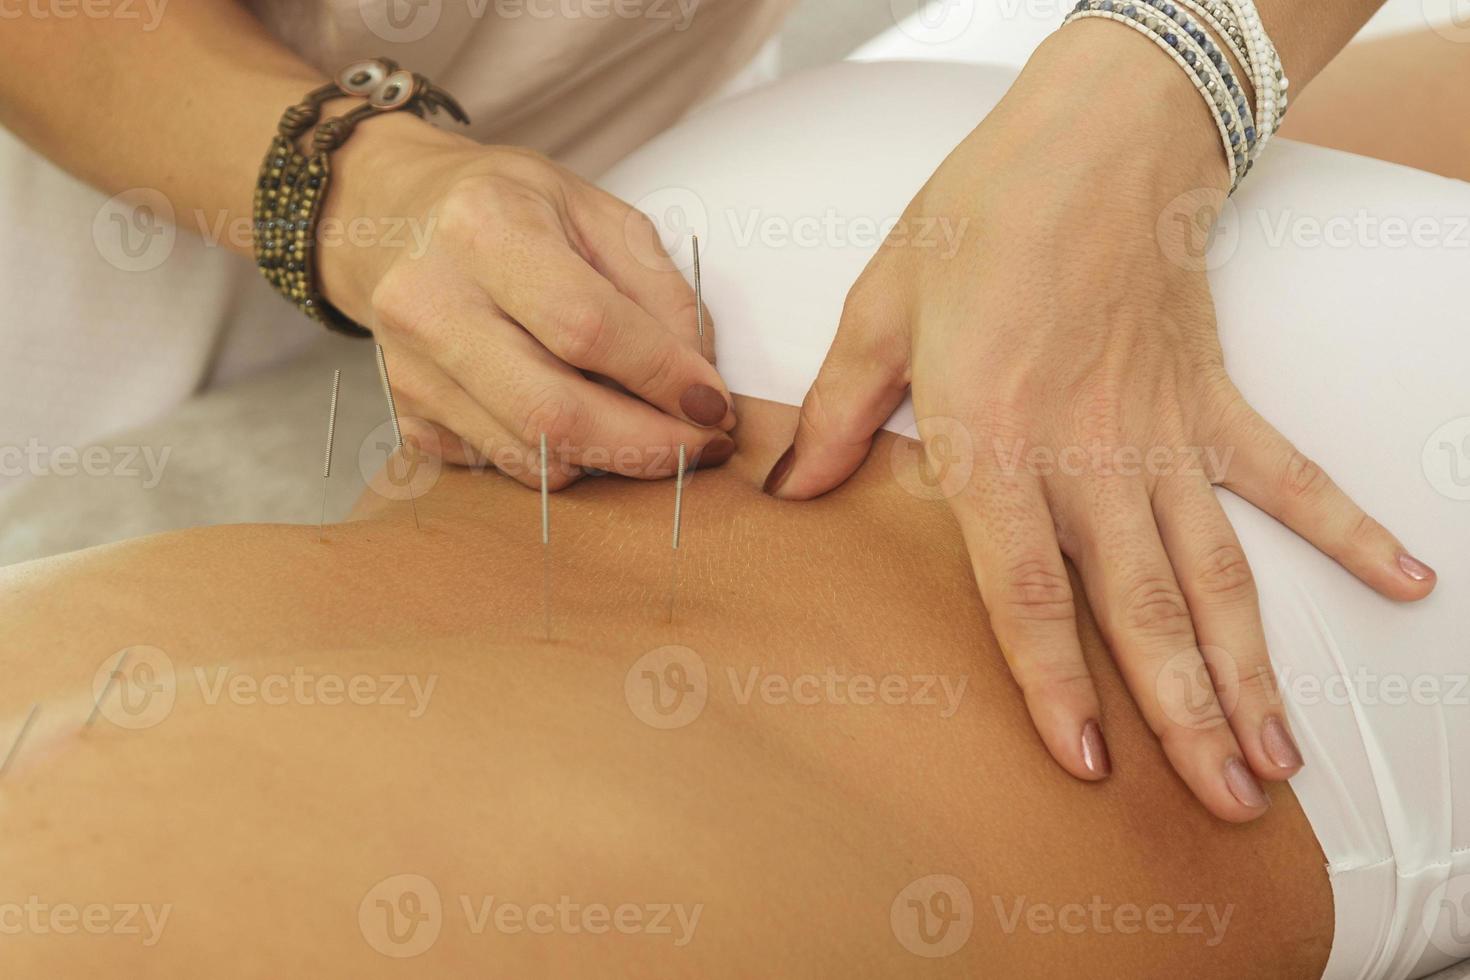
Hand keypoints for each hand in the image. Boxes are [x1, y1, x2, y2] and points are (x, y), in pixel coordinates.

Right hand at [319, 111, 734, 488]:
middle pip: (552, 412)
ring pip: (530, 456)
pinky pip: (504, 465)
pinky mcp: (407, 415)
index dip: (662, 376)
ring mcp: (409, 367)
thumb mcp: (598, 213)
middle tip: (702, 447)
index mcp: (484, 227)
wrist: (397, 218)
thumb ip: (661, 291)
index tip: (715, 406)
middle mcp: (429, 300)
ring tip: (650, 431)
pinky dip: (560, 458)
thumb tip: (699, 383)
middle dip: (646, 445)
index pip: (586, 326)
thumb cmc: (510, 211)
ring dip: (611, 460)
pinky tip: (582, 421)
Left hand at [763, 26, 1437, 820]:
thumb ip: (838, 411)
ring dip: (1251, 667)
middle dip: (1185, 715)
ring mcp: (1166, 432)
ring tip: (1280, 758)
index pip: (1028, 589)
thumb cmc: (983, 213)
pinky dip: (1346, 529)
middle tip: (1224, 806)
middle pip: (1142, 607)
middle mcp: (1091, 454)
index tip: (1089, 765)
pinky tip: (1404, 581)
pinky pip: (1287, 477)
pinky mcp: (1215, 400)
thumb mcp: (881, 307)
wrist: (1097, 130)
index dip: (1057, 684)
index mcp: (996, 436)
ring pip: (1217, 570)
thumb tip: (791, 488)